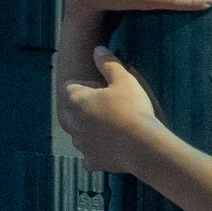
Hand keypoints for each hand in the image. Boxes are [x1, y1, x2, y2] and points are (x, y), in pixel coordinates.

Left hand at [59, 46, 169, 175]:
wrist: (143, 145)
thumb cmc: (132, 108)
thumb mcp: (124, 79)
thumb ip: (108, 63)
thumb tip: (97, 49)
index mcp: (77, 100)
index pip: (70, 88)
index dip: (86, 86)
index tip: (103, 88)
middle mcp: (73, 123)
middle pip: (68, 113)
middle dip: (80, 109)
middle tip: (103, 107)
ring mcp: (81, 144)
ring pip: (76, 135)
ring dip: (86, 130)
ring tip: (107, 127)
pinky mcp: (92, 161)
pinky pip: (88, 157)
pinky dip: (94, 154)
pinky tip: (106, 150)